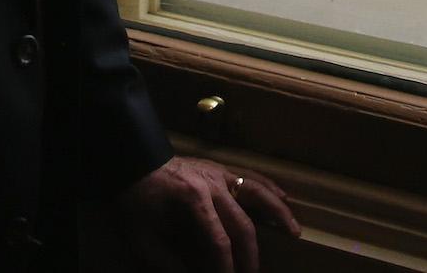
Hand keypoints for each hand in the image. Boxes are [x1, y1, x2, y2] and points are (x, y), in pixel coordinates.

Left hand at [110, 156, 300, 272]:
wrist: (132, 164)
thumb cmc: (135, 202)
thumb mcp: (143, 240)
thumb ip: (169, 264)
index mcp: (192, 201)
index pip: (218, 242)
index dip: (226, 268)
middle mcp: (211, 185)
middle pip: (242, 223)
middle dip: (251, 254)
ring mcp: (219, 174)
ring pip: (257, 192)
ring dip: (278, 213)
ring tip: (294, 230)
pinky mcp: (220, 168)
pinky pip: (251, 176)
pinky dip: (270, 187)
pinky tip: (284, 197)